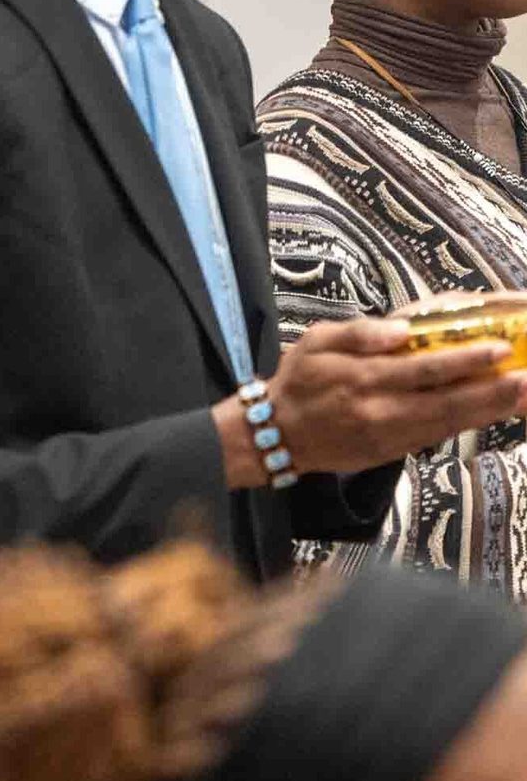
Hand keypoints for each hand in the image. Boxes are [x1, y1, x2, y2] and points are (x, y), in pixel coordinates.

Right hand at [261, 316, 526, 476]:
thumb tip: (401, 330)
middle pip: (448, 401)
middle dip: (495, 391)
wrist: (278, 433)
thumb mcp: (315, 341)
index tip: (499, 349)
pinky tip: (495, 412)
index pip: (423, 367)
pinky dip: (471, 423)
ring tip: (525, 396)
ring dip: (493, 410)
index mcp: (362, 378)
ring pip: (451, 422)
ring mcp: (391, 434)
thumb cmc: (298, 380)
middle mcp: (381, 409)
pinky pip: (440, 435)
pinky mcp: (395, 450)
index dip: (465, 360)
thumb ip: (358, 332)